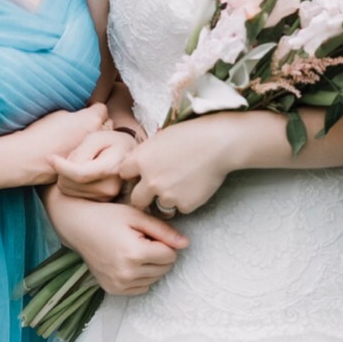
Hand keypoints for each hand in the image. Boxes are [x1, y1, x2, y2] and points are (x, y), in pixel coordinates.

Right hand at [0, 104, 109, 188]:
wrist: (27, 159)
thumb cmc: (40, 133)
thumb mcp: (59, 114)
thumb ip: (77, 114)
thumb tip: (84, 116)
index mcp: (91, 119)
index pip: (102, 109)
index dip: (94, 110)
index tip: (87, 113)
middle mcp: (97, 137)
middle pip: (107, 127)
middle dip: (99, 127)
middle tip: (84, 129)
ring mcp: (95, 155)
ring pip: (102, 146)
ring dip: (96, 144)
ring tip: (80, 143)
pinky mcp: (89, 169)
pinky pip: (95, 160)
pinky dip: (90, 157)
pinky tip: (78, 156)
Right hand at [44, 190, 188, 295]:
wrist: (77, 226)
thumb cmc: (107, 217)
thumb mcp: (137, 217)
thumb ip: (163, 231)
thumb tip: (186, 244)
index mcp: (134, 254)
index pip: (171, 256)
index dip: (164, 242)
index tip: (148, 233)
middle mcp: (127, 274)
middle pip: (164, 269)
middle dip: (159, 254)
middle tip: (139, 240)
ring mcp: (118, 284)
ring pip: (155, 279)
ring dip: (150, 265)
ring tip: (132, 249)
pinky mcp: (112, 289)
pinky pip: (142, 287)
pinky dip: (140, 276)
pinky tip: (127, 261)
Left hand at [50, 127, 137, 201]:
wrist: (128, 155)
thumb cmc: (111, 142)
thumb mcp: (97, 138)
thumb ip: (82, 151)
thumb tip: (67, 166)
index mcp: (111, 168)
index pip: (80, 174)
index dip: (61, 166)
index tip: (49, 157)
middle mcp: (110, 187)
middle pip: (70, 183)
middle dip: (64, 169)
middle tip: (77, 156)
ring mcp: (106, 197)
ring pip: (68, 190)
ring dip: (66, 176)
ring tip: (82, 163)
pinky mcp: (100, 201)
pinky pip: (72, 194)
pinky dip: (71, 184)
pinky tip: (82, 173)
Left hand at [122, 115, 241, 216]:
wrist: (219, 144)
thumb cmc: (191, 134)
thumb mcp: (161, 138)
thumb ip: (145, 154)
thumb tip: (135, 165)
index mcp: (141, 161)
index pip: (123, 174)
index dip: (133, 174)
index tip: (139, 175)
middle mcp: (151, 181)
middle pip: (136, 199)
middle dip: (143, 196)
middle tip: (156, 189)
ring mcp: (168, 195)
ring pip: (161, 204)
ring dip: (168, 197)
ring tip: (185, 181)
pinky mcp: (185, 205)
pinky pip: (181, 207)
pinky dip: (187, 200)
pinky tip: (196, 185)